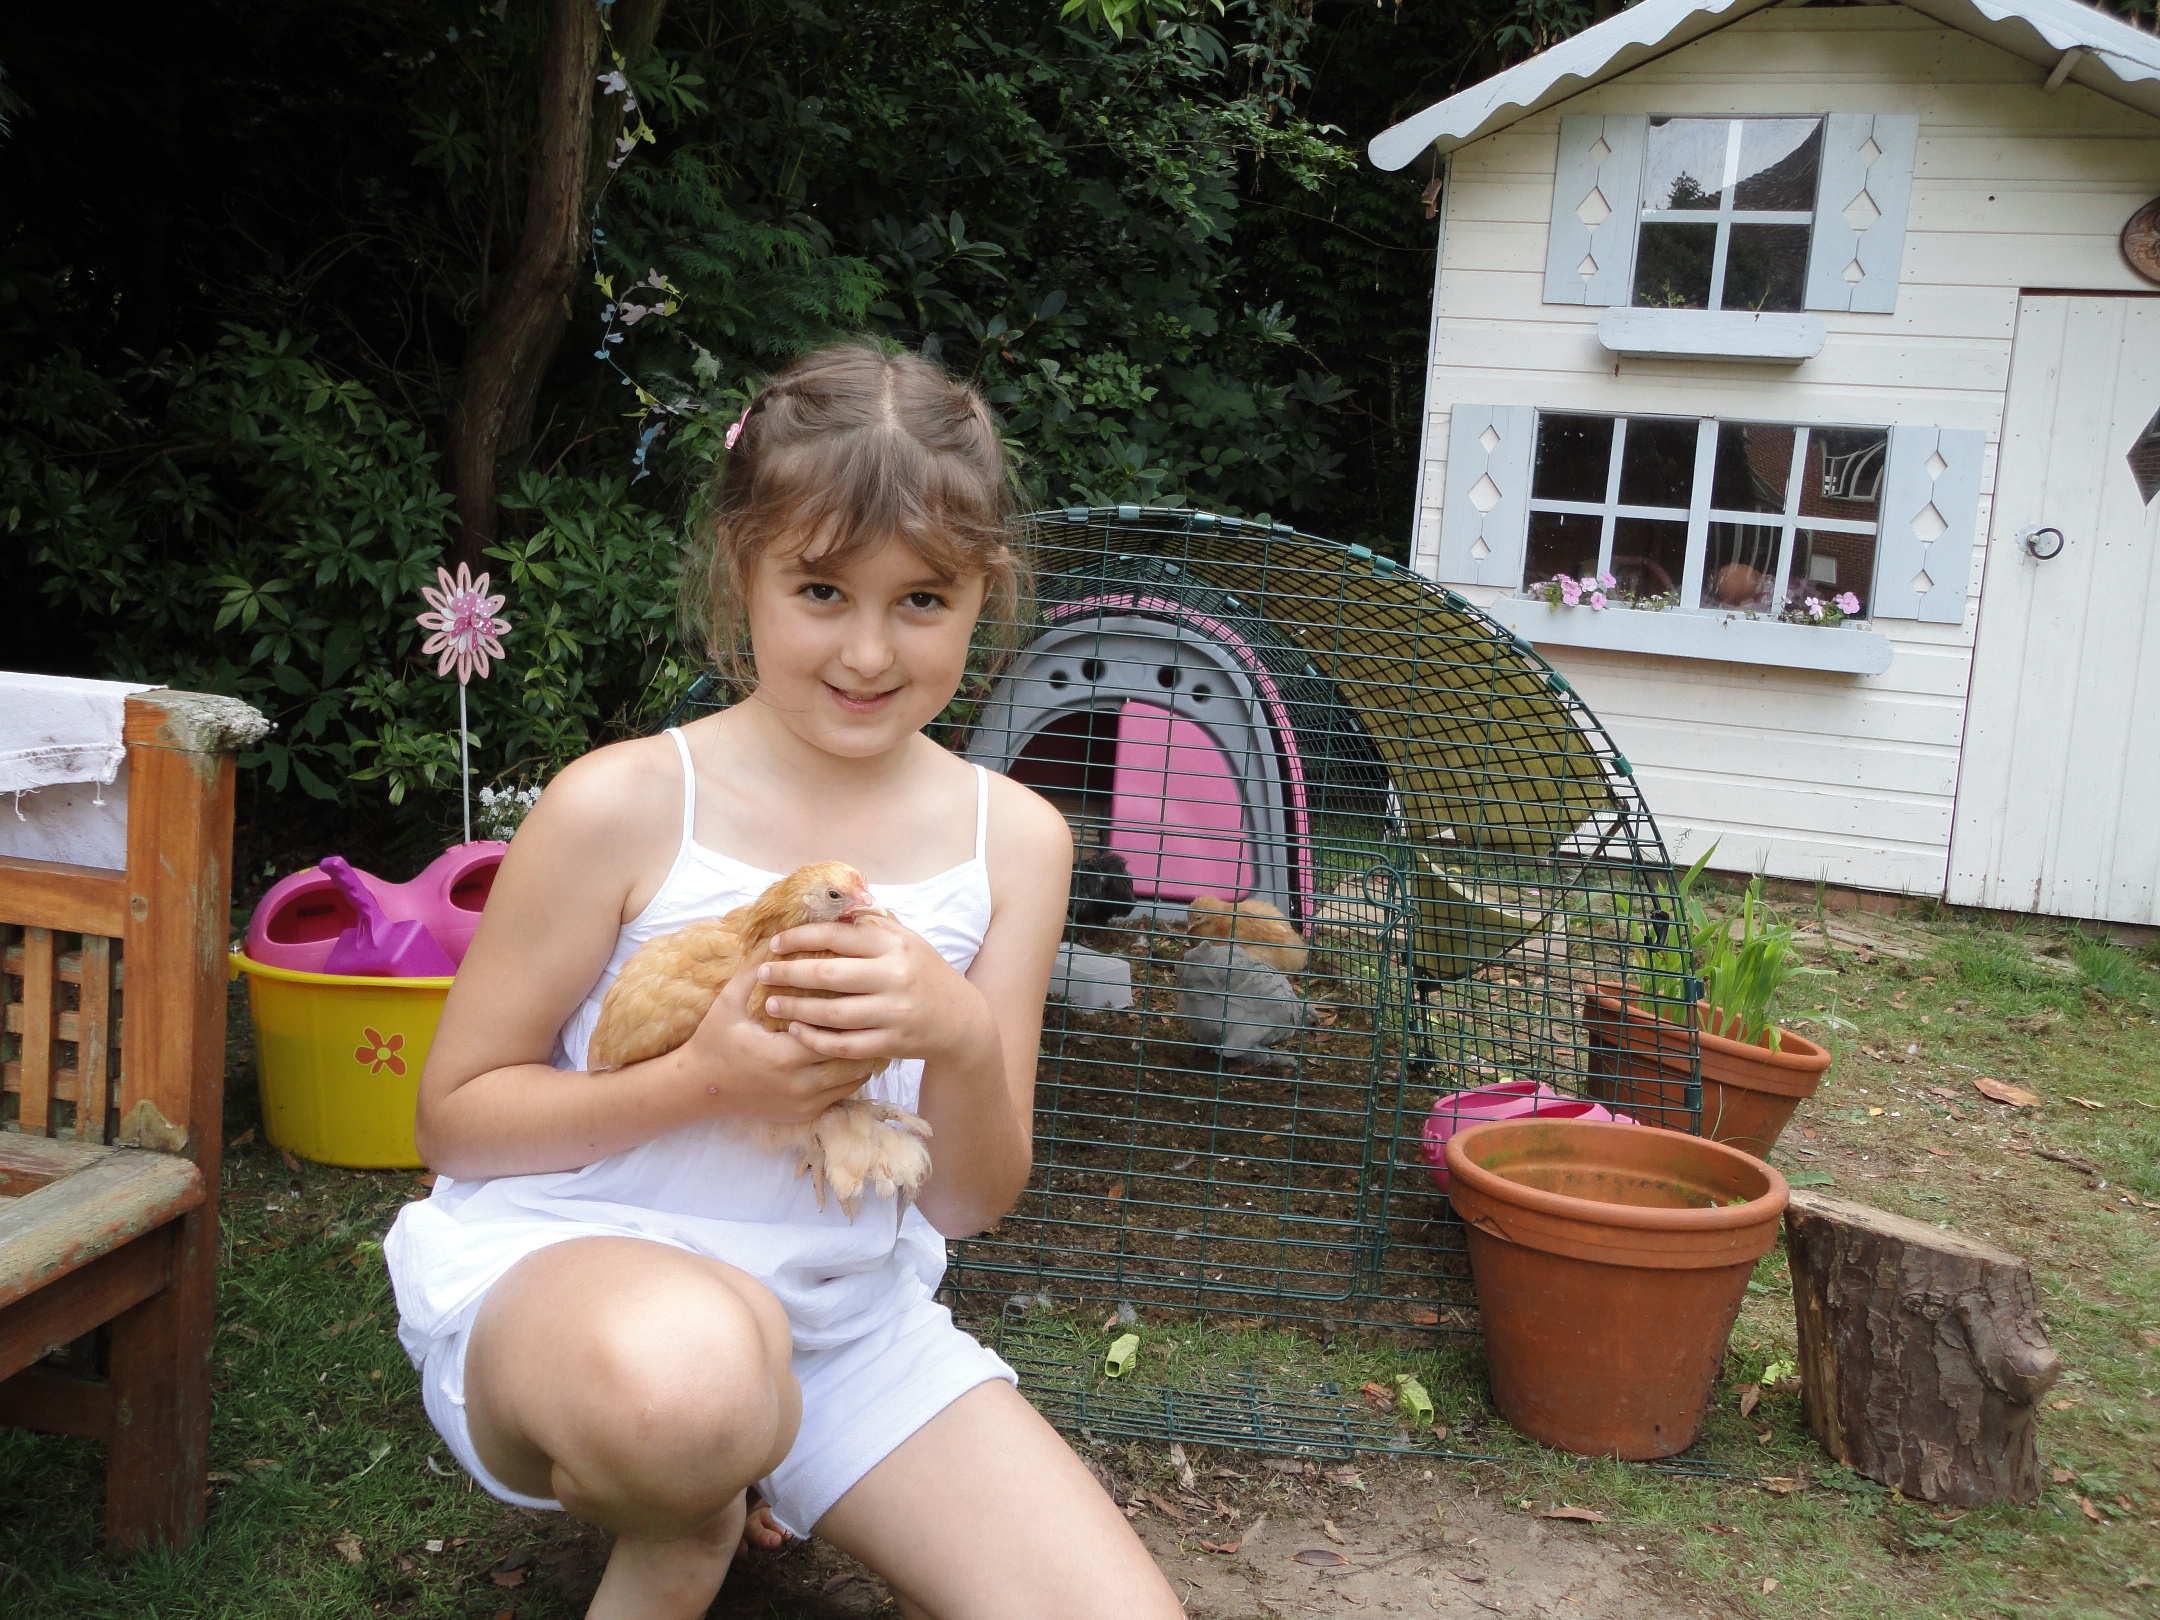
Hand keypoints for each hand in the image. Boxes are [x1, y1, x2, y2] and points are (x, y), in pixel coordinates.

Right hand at [664, 961, 878, 1125]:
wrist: (700, 1089)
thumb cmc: (715, 1040)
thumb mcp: (729, 1002)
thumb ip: (755, 972)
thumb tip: (781, 941)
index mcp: (783, 1055)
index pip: (832, 1031)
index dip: (848, 1011)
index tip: (859, 992)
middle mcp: (799, 1084)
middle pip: (851, 1057)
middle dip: (864, 1033)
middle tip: (876, 1009)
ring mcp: (805, 1103)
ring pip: (853, 1080)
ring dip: (863, 1055)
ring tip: (872, 1028)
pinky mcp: (805, 1114)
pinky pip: (842, 1095)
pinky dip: (851, 1075)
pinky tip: (854, 1053)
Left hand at [757, 915, 994, 1069]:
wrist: (960, 1020)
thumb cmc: (924, 973)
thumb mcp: (906, 941)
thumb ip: (870, 927)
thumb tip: (827, 905)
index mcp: (894, 946)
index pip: (837, 936)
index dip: (800, 938)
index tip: (775, 943)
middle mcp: (894, 977)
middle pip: (828, 975)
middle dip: (788, 974)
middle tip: (763, 974)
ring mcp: (893, 1013)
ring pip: (832, 1013)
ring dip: (795, 1009)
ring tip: (771, 1005)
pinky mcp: (891, 1044)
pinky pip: (844, 1045)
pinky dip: (815, 1039)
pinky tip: (797, 1032)